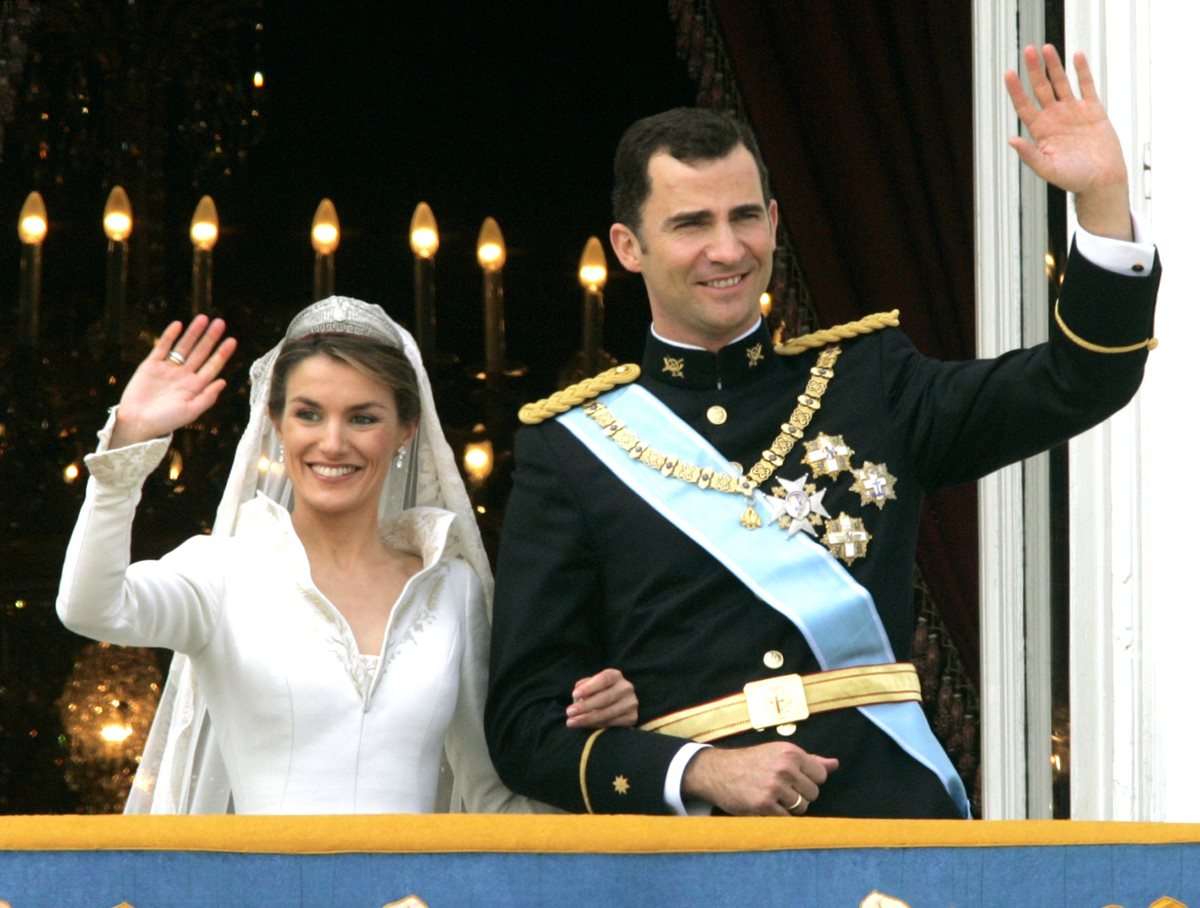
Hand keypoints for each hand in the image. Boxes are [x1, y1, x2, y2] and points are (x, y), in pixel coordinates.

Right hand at [110, 315, 237, 447]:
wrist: (137, 422)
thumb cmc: (165, 421)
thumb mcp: (191, 412)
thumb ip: (207, 397)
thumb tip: (223, 382)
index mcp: (195, 387)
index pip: (212, 366)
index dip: (222, 353)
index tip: (232, 340)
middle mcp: (184, 376)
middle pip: (200, 352)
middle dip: (210, 338)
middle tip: (220, 323)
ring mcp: (168, 369)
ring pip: (183, 347)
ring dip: (193, 333)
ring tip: (203, 318)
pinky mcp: (151, 365)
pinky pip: (162, 347)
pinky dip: (170, 336)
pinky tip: (179, 324)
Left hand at [565, 668, 638, 727]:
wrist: (617, 704)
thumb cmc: (598, 692)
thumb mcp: (591, 685)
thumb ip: (584, 686)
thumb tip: (577, 692)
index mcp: (615, 675)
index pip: (603, 679)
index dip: (589, 687)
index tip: (574, 694)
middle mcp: (626, 688)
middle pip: (605, 698)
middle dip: (585, 706)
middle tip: (569, 712)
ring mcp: (631, 703)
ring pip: (608, 713)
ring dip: (587, 719)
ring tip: (572, 722)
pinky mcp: (632, 717)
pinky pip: (612, 723)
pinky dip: (597, 725)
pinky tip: (585, 726)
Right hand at [681, 742, 838, 815]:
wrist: (718, 771)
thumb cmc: (752, 762)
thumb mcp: (779, 753)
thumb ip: (809, 760)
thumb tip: (835, 764)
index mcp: (790, 752)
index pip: (820, 775)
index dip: (808, 780)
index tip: (793, 779)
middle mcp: (784, 768)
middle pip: (813, 794)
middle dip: (799, 795)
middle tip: (780, 789)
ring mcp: (774, 787)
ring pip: (801, 807)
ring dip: (789, 807)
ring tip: (772, 797)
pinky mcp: (764, 805)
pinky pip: (786, 818)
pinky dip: (778, 816)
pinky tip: (765, 805)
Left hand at [1004, 44, 1131, 238]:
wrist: (1102, 181)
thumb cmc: (1074, 179)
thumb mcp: (1048, 168)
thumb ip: (1030, 155)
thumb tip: (1011, 141)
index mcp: (1041, 131)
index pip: (1024, 106)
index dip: (1016, 90)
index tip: (1008, 73)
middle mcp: (1054, 118)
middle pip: (1041, 88)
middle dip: (1034, 70)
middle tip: (1028, 50)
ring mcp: (1073, 112)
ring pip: (1061, 83)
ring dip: (1054, 66)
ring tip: (1047, 48)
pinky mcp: (1093, 110)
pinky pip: (1086, 86)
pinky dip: (1082, 72)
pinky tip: (1076, 56)